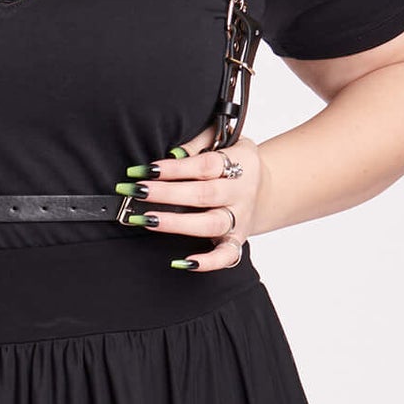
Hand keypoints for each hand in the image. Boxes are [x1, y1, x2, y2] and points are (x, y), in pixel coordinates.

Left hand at [117, 121, 268, 267]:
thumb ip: (199, 142)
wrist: (266, 188)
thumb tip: (172, 153)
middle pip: (204, 194)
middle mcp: (242, 192)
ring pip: (210, 224)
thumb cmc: (234, 162)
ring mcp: (241, 219)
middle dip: (168, 194)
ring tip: (147, 220)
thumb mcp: (225, 140)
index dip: (175, 168)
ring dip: (177, 224)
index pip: (205, 165)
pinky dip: (207, 263)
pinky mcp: (237, 241)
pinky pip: (225, 256)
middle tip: (138, 192)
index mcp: (241, 163)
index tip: (146, 170)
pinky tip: (182, 262)